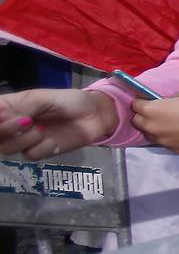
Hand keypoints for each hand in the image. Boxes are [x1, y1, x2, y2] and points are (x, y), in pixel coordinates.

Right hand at [0, 89, 116, 159]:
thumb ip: (21, 108)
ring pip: (7, 148)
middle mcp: (11, 124)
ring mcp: (23, 139)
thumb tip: (3, 118)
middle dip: (6, 130)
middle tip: (27, 122)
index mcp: (8, 107)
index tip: (5, 116)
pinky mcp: (38, 152)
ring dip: (25, 139)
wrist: (94, 115)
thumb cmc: (67, 101)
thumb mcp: (42, 98)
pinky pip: (29, 155)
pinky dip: (42, 148)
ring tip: (42, 130)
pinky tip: (53, 141)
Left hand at [131, 87, 178, 154]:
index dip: (142, 100)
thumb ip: (172, 97)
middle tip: (160, 110)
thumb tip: (168, 102)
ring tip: (171, 122)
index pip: (135, 104)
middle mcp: (153, 128)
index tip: (151, 98)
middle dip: (145, 115)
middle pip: (138, 121)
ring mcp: (163, 142)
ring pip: (150, 133)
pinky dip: (168, 136)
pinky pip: (164, 141)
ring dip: (155, 127)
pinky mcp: (174, 150)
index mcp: (153, 110)